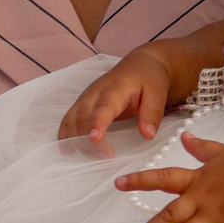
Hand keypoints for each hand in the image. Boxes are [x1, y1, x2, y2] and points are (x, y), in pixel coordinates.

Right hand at [62, 45, 187, 153]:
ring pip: (71, 119)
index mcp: (115, 88)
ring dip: (75, 139)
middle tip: (105, 157)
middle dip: (88, 139)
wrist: (139, 65)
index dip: (97, 123)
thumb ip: (152, 114)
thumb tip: (147, 135)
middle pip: (82, 116)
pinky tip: (68, 149)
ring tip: (90, 157)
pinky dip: (65, 135)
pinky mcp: (81, 104)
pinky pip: (67, 120)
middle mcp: (94, 92)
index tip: (95, 138)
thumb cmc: (149, 79)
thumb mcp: (158, 93)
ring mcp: (85, 98)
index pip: (103, 107)